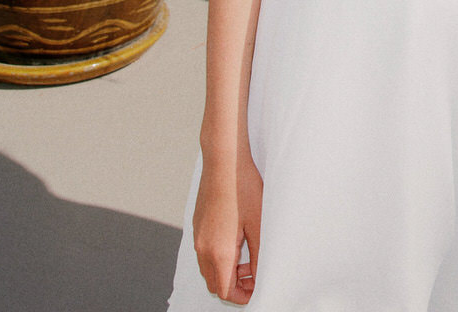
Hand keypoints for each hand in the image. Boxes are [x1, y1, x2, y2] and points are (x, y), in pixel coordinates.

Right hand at [193, 149, 262, 304]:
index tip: (258, 288)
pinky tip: (236, 242)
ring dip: (226, 273)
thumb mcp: (258, 224)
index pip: (225, 291)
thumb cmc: (243, 189)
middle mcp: (203, 248)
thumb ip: (258, 255)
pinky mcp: (197, 226)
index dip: (242, 296)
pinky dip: (218, 258)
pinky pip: (204, 253)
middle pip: (214, 284)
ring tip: (248, 259)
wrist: (223, 162)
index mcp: (219, 252)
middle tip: (254, 275)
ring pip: (208, 269)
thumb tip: (259, 275)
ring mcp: (197, 237)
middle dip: (234, 287)